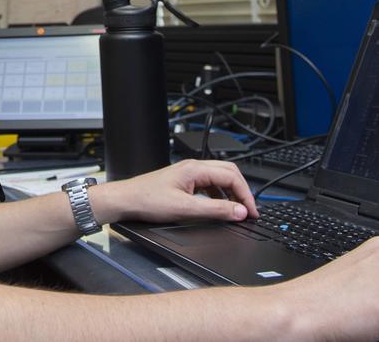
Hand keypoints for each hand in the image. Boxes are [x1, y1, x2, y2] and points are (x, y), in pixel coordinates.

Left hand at [92, 159, 258, 223]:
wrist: (126, 200)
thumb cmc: (147, 200)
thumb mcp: (185, 209)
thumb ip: (215, 210)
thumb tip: (239, 211)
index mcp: (195, 169)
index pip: (232, 176)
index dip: (246, 195)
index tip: (252, 211)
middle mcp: (193, 167)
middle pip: (229, 173)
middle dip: (242, 191)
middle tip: (249, 211)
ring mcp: (188, 174)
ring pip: (219, 178)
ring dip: (231, 193)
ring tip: (237, 211)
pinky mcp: (184, 182)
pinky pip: (209, 185)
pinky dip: (219, 196)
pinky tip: (219, 208)